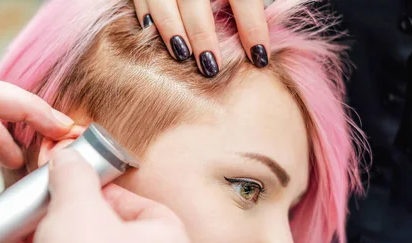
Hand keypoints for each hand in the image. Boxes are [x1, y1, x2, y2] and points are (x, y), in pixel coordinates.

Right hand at [2, 149, 193, 242]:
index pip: (142, 204)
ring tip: (21, 221)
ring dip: (46, 239)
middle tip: (45, 200)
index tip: (77, 182)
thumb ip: (74, 173)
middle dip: (66, 214)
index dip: (105, 190)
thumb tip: (69, 159)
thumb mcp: (78, 206)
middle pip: (106, 231)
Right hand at [133, 0, 270, 75]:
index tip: (259, 56)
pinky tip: (152, 32)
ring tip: (182, 55)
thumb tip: (264, 31)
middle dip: (203, 36)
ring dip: (171, 30)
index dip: (252, 27)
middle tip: (211, 67)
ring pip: (163, 1)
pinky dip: (146, 15)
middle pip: (195, 1)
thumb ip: (248, 0)